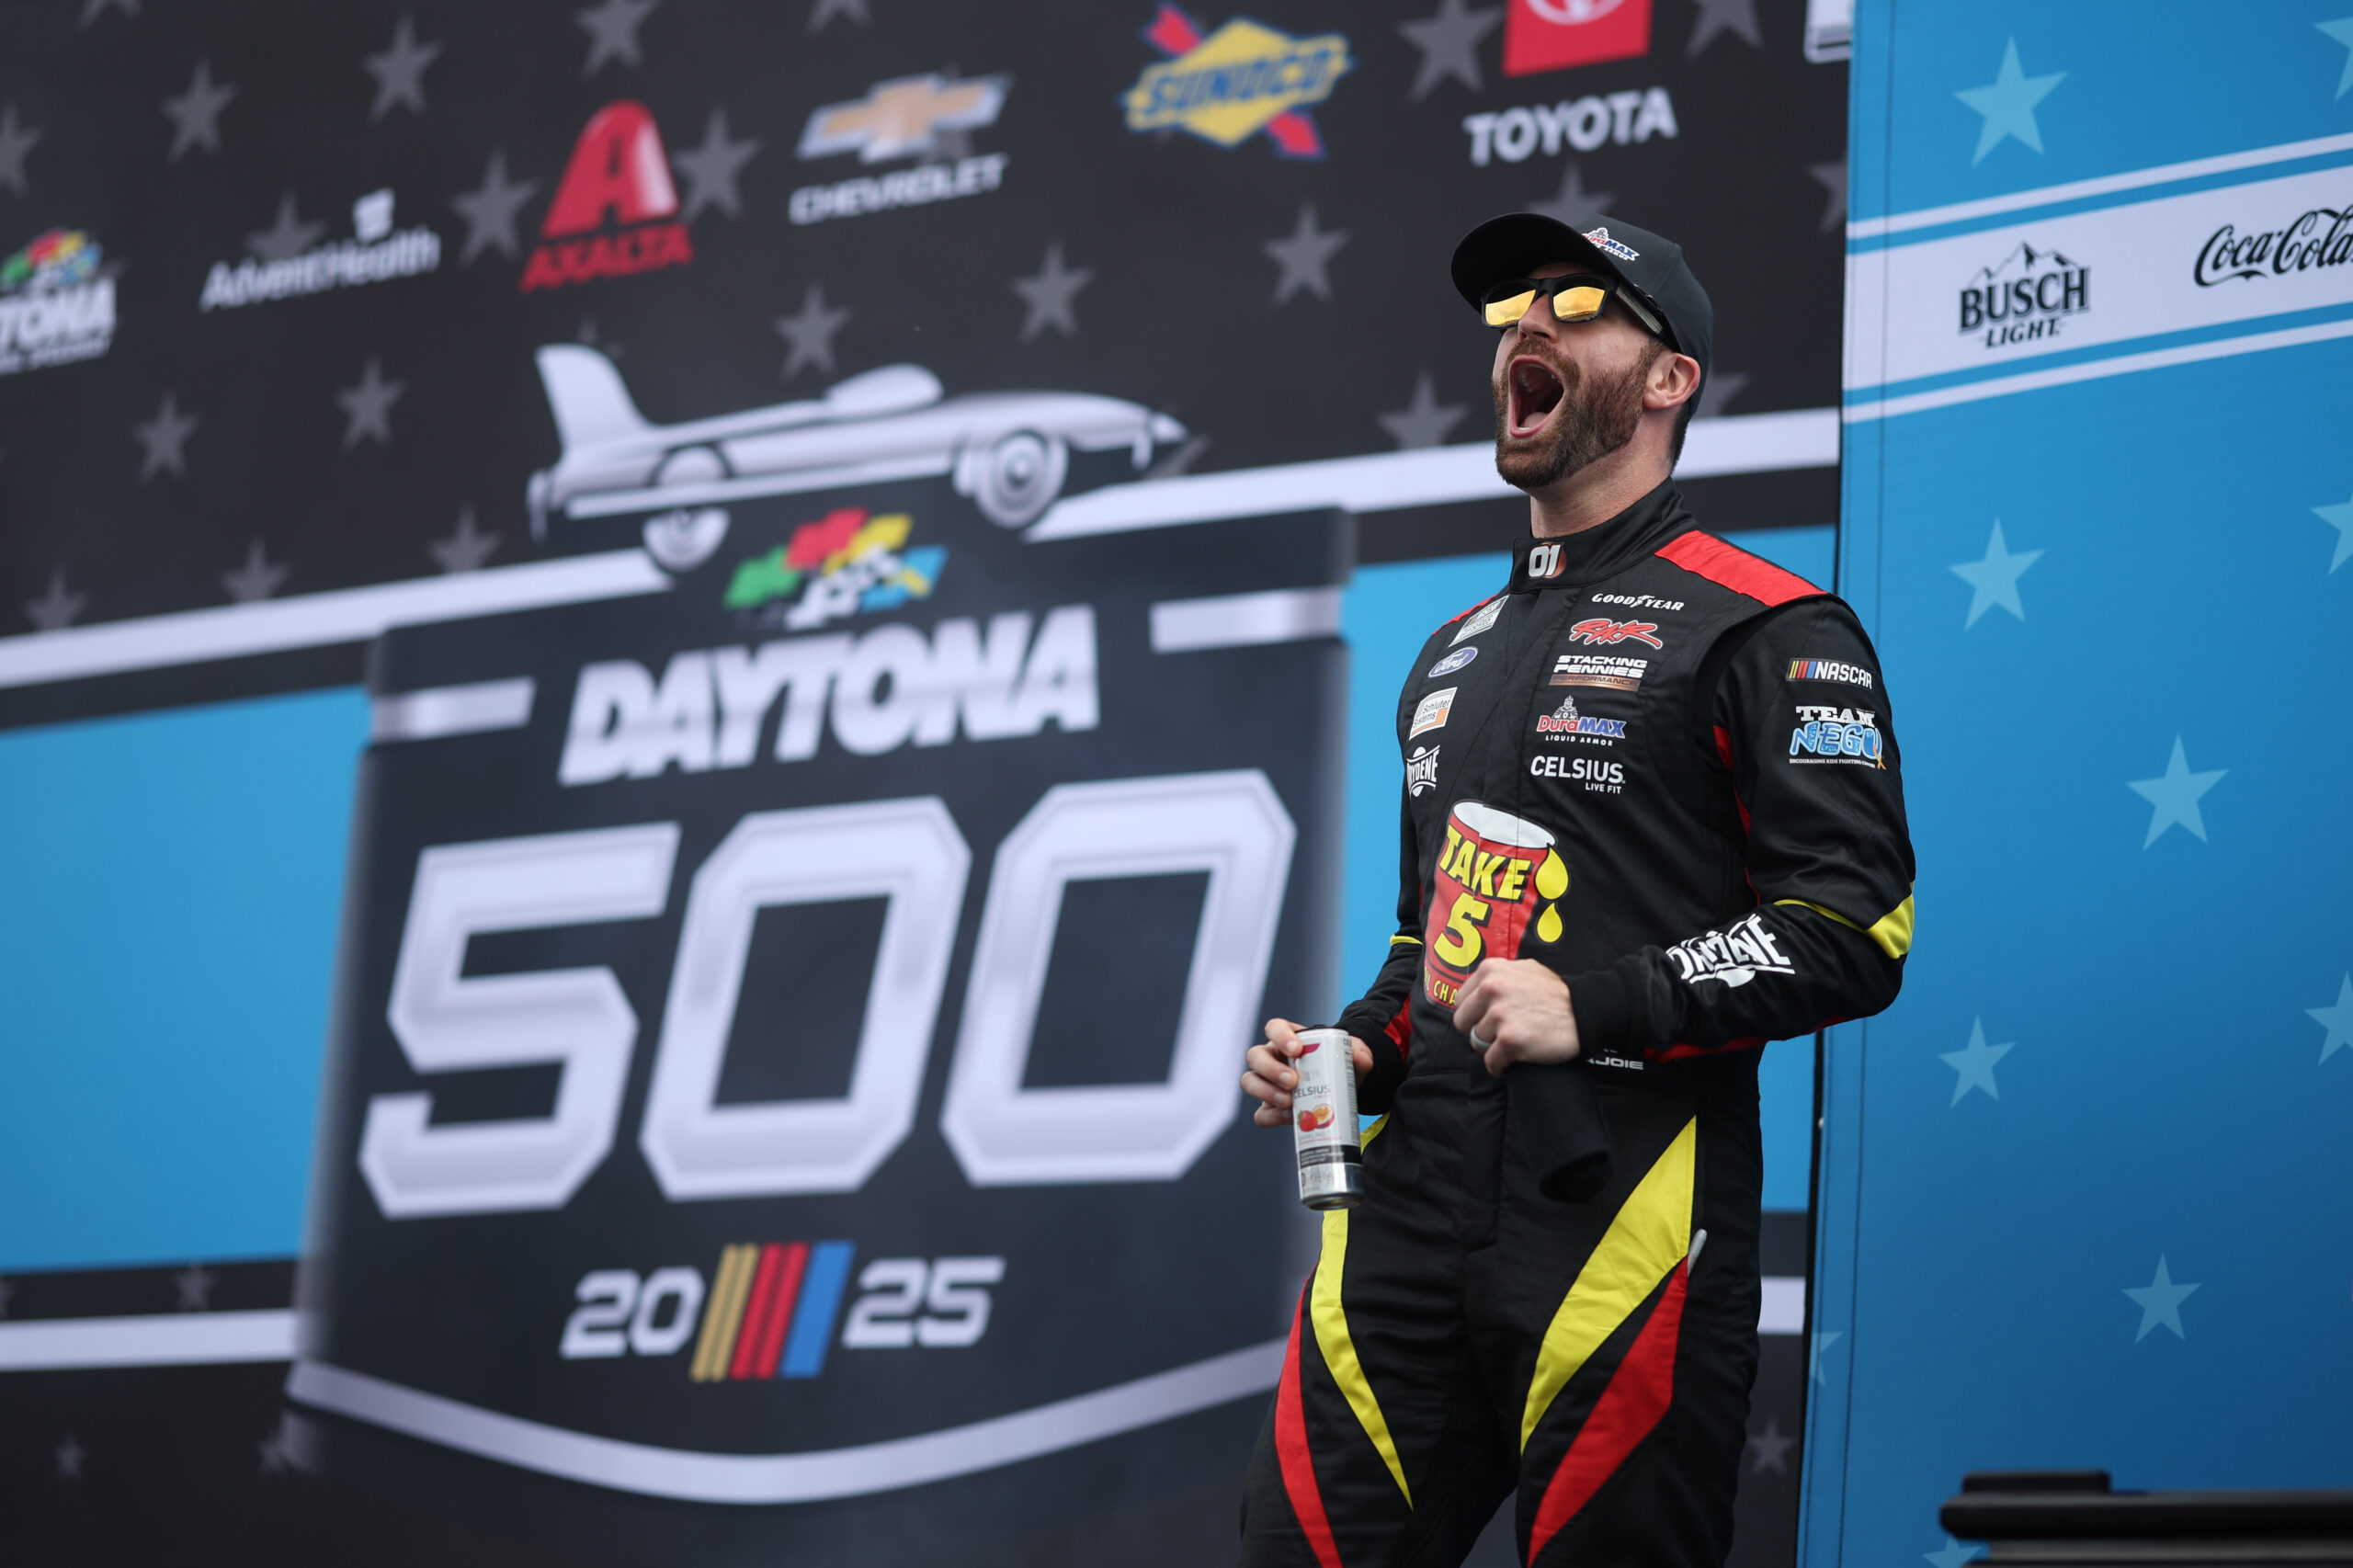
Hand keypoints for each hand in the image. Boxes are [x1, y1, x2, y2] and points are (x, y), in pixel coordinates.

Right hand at [1243, 1018, 1375, 1128]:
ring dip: (1266, 1092)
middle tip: (1293, 1081)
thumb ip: (1359, 1053)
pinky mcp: (1270, 1108)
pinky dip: (1273, 1116)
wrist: (1340, 1090)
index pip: (1274, 1028)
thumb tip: (1362, 1059)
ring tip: (1289, 1102)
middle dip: (1271, 1069)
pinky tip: (1291, 1118)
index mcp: (1288, 1039)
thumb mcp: (1350, 1057)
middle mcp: (1272, 1058)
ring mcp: (1267, 1083)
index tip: (1297, 1049)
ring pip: (1250, 1082)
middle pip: (1255, 1056)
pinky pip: (1261, 1114)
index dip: (1280, 1036)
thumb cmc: (1338, 1066)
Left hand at [1453, 960, 1579, 1076]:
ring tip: (1514, 1043)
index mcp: (1490, 970)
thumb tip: (1478, 989)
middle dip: (1479, 1031)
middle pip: (1464, 1023)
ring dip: (1493, 1048)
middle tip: (1499, 1034)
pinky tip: (1513, 1062)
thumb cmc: (1557, 994)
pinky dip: (1500, 1067)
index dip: (1474, 1013)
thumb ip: (1499, 975)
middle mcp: (1491, 989)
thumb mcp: (1525, 969)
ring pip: (1478, 1043)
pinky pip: (1491, 1062)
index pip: (1460, 1001)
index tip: (1486, 1020)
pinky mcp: (1510, 1040)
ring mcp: (1499, 1016)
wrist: (1585, 1012)